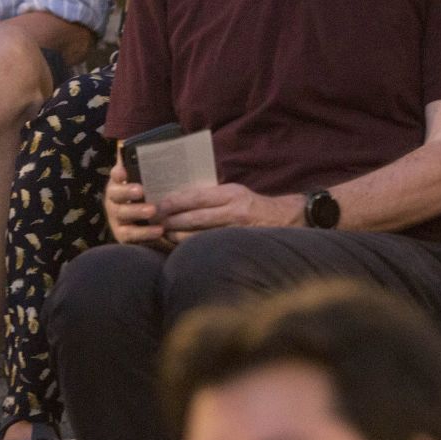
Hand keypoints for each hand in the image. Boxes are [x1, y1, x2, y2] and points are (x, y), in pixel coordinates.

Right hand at [104, 157, 167, 244]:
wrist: (149, 223)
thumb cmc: (149, 194)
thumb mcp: (150, 178)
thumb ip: (146, 163)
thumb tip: (148, 142)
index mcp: (119, 183)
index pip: (116, 175)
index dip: (119, 172)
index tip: (124, 170)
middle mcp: (115, 200)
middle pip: (116, 195)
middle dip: (127, 192)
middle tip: (141, 190)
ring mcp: (117, 219)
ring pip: (123, 215)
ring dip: (137, 212)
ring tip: (153, 210)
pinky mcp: (124, 236)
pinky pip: (132, 236)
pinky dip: (145, 233)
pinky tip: (160, 230)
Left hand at [156, 183, 303, 239]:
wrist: (286, 218)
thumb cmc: (254, 205)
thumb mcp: (236, 193)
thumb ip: (213, 196)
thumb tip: (181, 198)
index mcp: (231, 193)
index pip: (196, 196)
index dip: (175, 201)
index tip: (159, 204)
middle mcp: (234, 209)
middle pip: (194, 217)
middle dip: (171, 220)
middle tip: (154, 222)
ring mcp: (236, 228)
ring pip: (199, 234)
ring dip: (178, 235)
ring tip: (163, 235)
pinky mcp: (238, 242)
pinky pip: (209, 244)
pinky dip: (192, 245)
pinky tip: (180, 246)